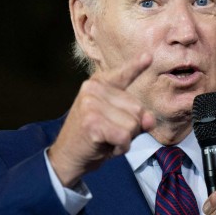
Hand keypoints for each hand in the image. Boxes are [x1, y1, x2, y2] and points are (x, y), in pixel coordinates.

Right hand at [49, 53, 153, 186]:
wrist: (66, 157)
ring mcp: (91, 105)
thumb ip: (135, 116)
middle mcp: (92, 89)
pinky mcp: (92, 123)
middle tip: (110, 133)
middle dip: (132, 127)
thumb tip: (149, 120)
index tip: (148, 57)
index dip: (136, 66)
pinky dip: (121, 147)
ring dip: (126, 139)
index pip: (123, 75)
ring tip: (107, 139)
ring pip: (133, 124)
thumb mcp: (116, 121)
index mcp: (97, 84)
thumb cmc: (93, 138)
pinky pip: (125, 137)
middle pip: (138, 108)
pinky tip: (106, 147)